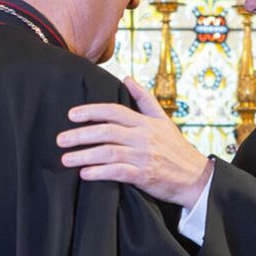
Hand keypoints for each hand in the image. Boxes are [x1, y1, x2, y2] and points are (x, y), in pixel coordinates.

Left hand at [58, 77, 212, 207]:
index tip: (71, 115)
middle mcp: (142, 137)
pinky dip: (99, 173)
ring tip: (66, 159)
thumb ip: (144, 99)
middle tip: (60, 139)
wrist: (195, 177)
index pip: (114, 111)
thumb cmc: (176, 148)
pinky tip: (85, 174)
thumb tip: (127, 78)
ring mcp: (142, 157)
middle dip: (80, 135)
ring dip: (84, 156)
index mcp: (144, 122)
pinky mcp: (144, 176)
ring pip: (108, 152)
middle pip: (106, 132)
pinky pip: (117, 172)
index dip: (91, 112)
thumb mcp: (163, 120)